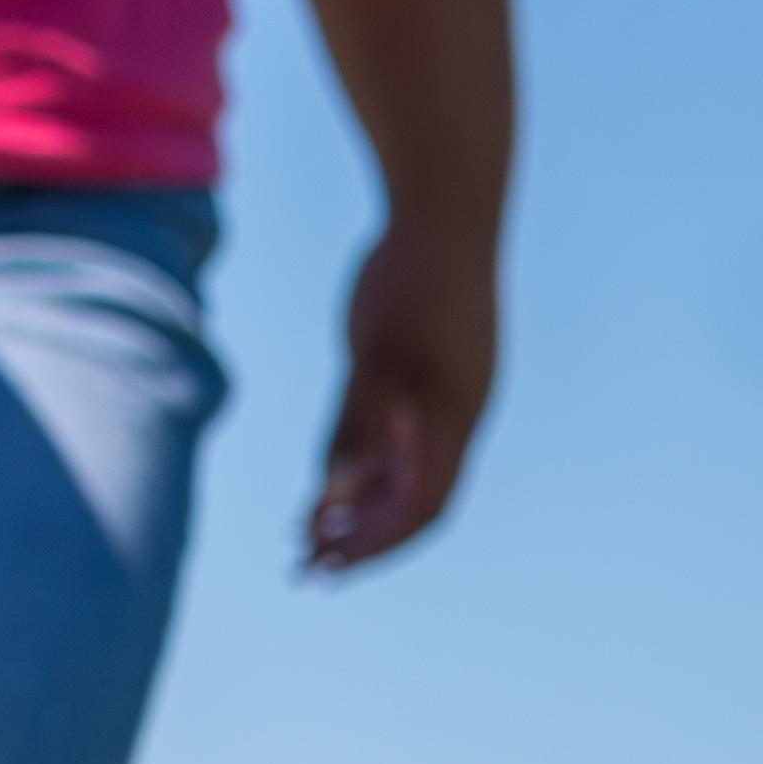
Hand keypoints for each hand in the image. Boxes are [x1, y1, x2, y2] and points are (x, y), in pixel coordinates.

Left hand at [304, 206, 499, 571]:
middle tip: (304, 565)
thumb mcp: (372, 354)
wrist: (447, 195)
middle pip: (413, 501)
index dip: (373, 545)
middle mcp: (458, 414)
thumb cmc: (411, 273)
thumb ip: (354, 426)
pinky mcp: (434, 368)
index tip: (324, 568)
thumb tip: (331, 499)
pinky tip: (328, 476)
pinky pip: (401, 436)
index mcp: (454, 417)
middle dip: (360, 539)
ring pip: (405, 471)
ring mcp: (450, 391)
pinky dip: (366, 463)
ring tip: (305, 530)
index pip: (420, 509)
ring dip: (358, 506)